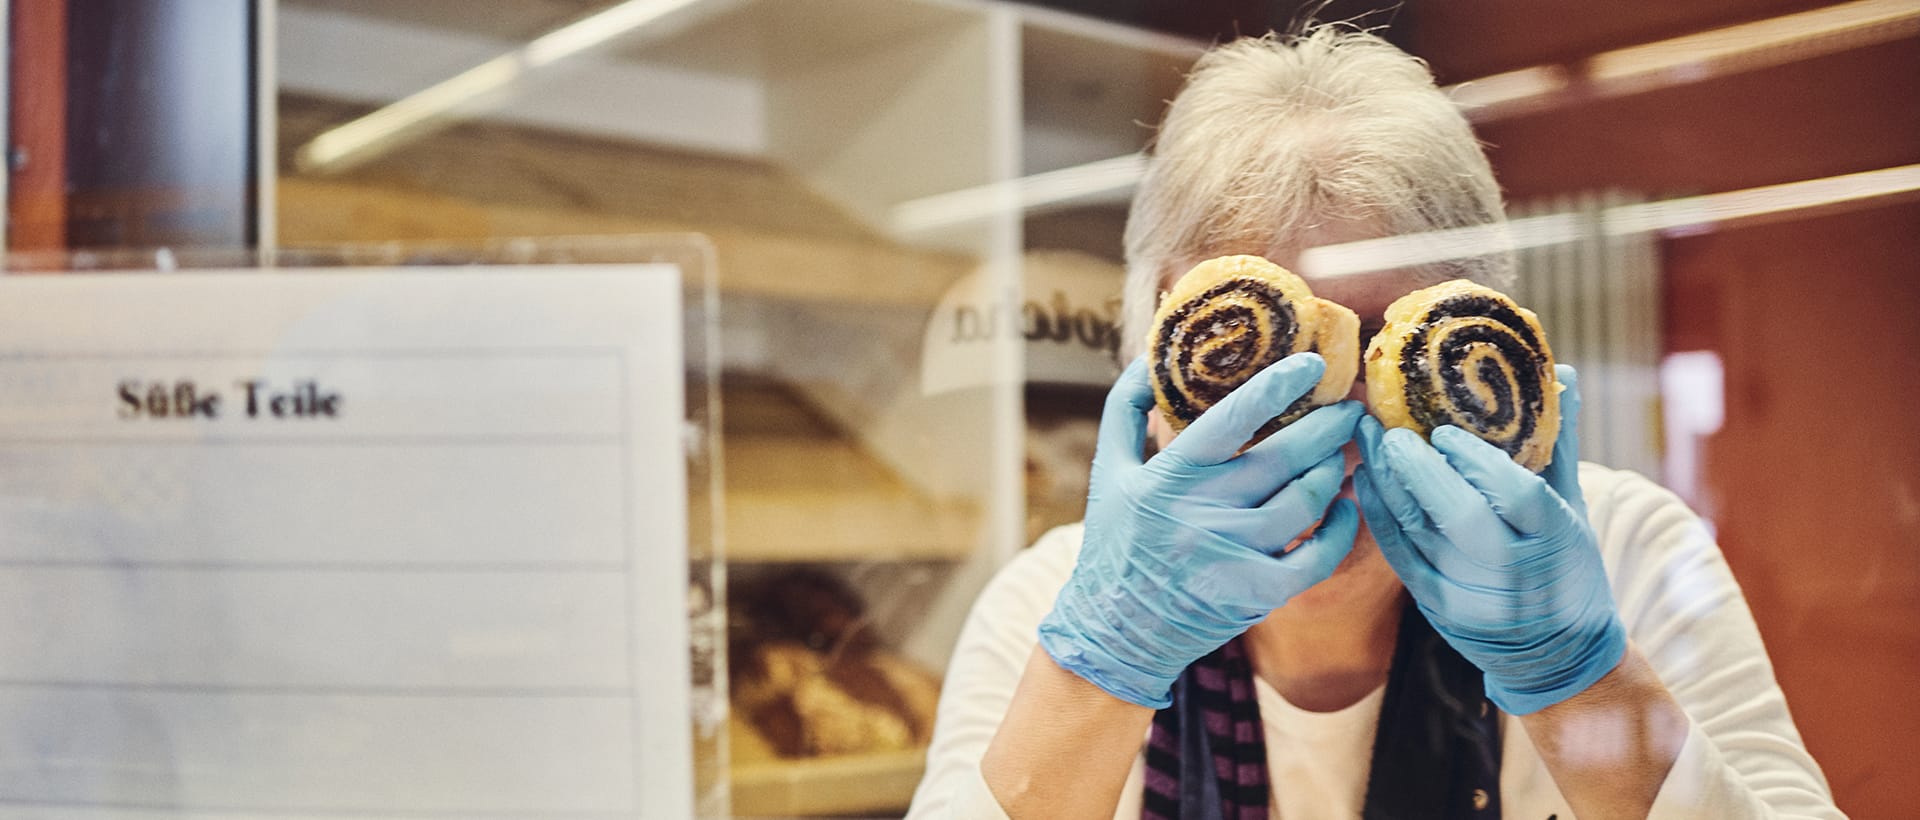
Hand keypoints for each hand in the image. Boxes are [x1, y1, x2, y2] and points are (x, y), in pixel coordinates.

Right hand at [1037, 353, 1361, 707]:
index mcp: (1169, 476)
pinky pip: (1317, 556)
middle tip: (1349, 407)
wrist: (1115, 630)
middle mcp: (1202, 512)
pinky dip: (1341, 529)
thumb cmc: (1115, 541)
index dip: (1276, 386)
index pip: (1231, 419)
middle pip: (1283, 457)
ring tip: (1340, 454)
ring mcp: (1233, 554)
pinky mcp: (1256, 593)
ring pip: (1306, 501)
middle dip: (1327, 426)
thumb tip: (1153, 359)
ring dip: (1332, 471)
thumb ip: (1126, 410)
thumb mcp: (1107, 472)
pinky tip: (1348, 507)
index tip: (1312, 364)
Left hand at [1354, 365, 1625, 714]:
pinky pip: (1398, 553)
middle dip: (1418, 468)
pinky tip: (1365, 478)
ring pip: (1419, 531)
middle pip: (1459, 514)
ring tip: (1367, 437)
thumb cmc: (1568, 566)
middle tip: (1388, 426)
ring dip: (1387, 481)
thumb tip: (1562, 370)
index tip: (1444, 431)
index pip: (1516, 494)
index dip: (1478, 460)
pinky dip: (1378, 512)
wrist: (1556, 655)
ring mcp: (1470, 594)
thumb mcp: (1575, 508)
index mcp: (1555, 539)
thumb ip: (1560, 442)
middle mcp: (1512, 571)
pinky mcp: (1436, 607)